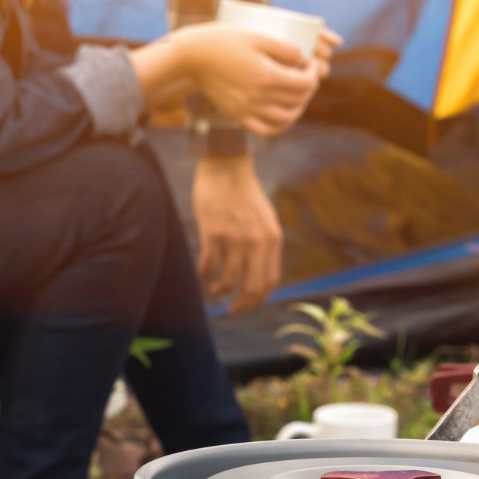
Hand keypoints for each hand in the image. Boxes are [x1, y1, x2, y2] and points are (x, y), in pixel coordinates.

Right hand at [169, 24, 339, 136]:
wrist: (193, 56)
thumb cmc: (225, 41)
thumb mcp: (259, 37)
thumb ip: (286, 49)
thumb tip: (304, 59)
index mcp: (267, 76)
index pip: (305, 83)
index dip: (313, 73)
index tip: (311, 63)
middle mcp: (259, 97)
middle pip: (298, 100)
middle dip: (309, 88)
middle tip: (307, 76)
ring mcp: (247, 109)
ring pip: (286, 119)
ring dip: (298, 108)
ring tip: (298, 95)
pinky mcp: (237, 115)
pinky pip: (265, 130)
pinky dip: (280, 126)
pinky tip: (283, 113)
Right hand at [193, 155, 281, 311]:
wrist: (226, 168)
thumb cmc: (245, 194)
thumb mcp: (266, 220)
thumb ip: (266, 246)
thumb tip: (260, 277)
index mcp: (273, 240)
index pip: (269, 282)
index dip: (258, 300)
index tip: (248, 306)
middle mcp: (256, 242)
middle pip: (251, 288)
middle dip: (241, 306)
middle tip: (232, 311)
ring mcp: (234, 238)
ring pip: (228, 281)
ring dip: (220, 290)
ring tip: (215, 288)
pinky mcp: (212, 233)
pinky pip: (207, 266)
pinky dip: (205, 274)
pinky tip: (205, 271)